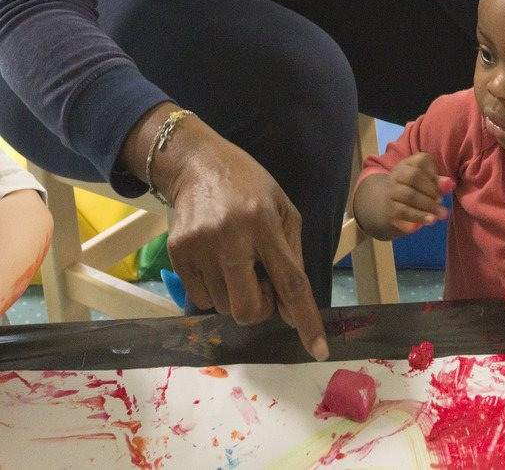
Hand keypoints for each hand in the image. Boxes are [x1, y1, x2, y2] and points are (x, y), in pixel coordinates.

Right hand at [118, 104, 327, 361]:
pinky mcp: (177, 254)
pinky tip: (217, 261)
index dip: (305, 319)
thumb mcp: (284, 210)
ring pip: (224, 308)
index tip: (318, 349)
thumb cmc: (251, 187)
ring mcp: (199, 247)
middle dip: (260, 308)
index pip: (289, 282)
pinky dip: (216, 290)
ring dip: (237, 296)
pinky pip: (201, 298)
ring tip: (238, 263)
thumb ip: (291, 258)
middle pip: (248, 309)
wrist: (197, 164)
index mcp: (263, 224)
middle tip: (261, 282)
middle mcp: (229, 237)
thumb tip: (291, 310)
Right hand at [384, 153, 452, 233]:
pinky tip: (431, 220)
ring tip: (442, 213)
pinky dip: (419, 216)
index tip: (441, 184)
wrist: (389, 205)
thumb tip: (450, 184)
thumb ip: (437, 182)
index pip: (421, 160)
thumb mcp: (425, 182)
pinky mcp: (390, 209)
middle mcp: (397, 175)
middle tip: (441, 200)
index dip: (433, 172)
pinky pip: (404, 211)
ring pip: (410, 195)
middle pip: (414, 177)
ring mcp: (392, 192)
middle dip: (431, 189)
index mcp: (408, 164)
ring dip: (429, 205)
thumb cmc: (414, 189)